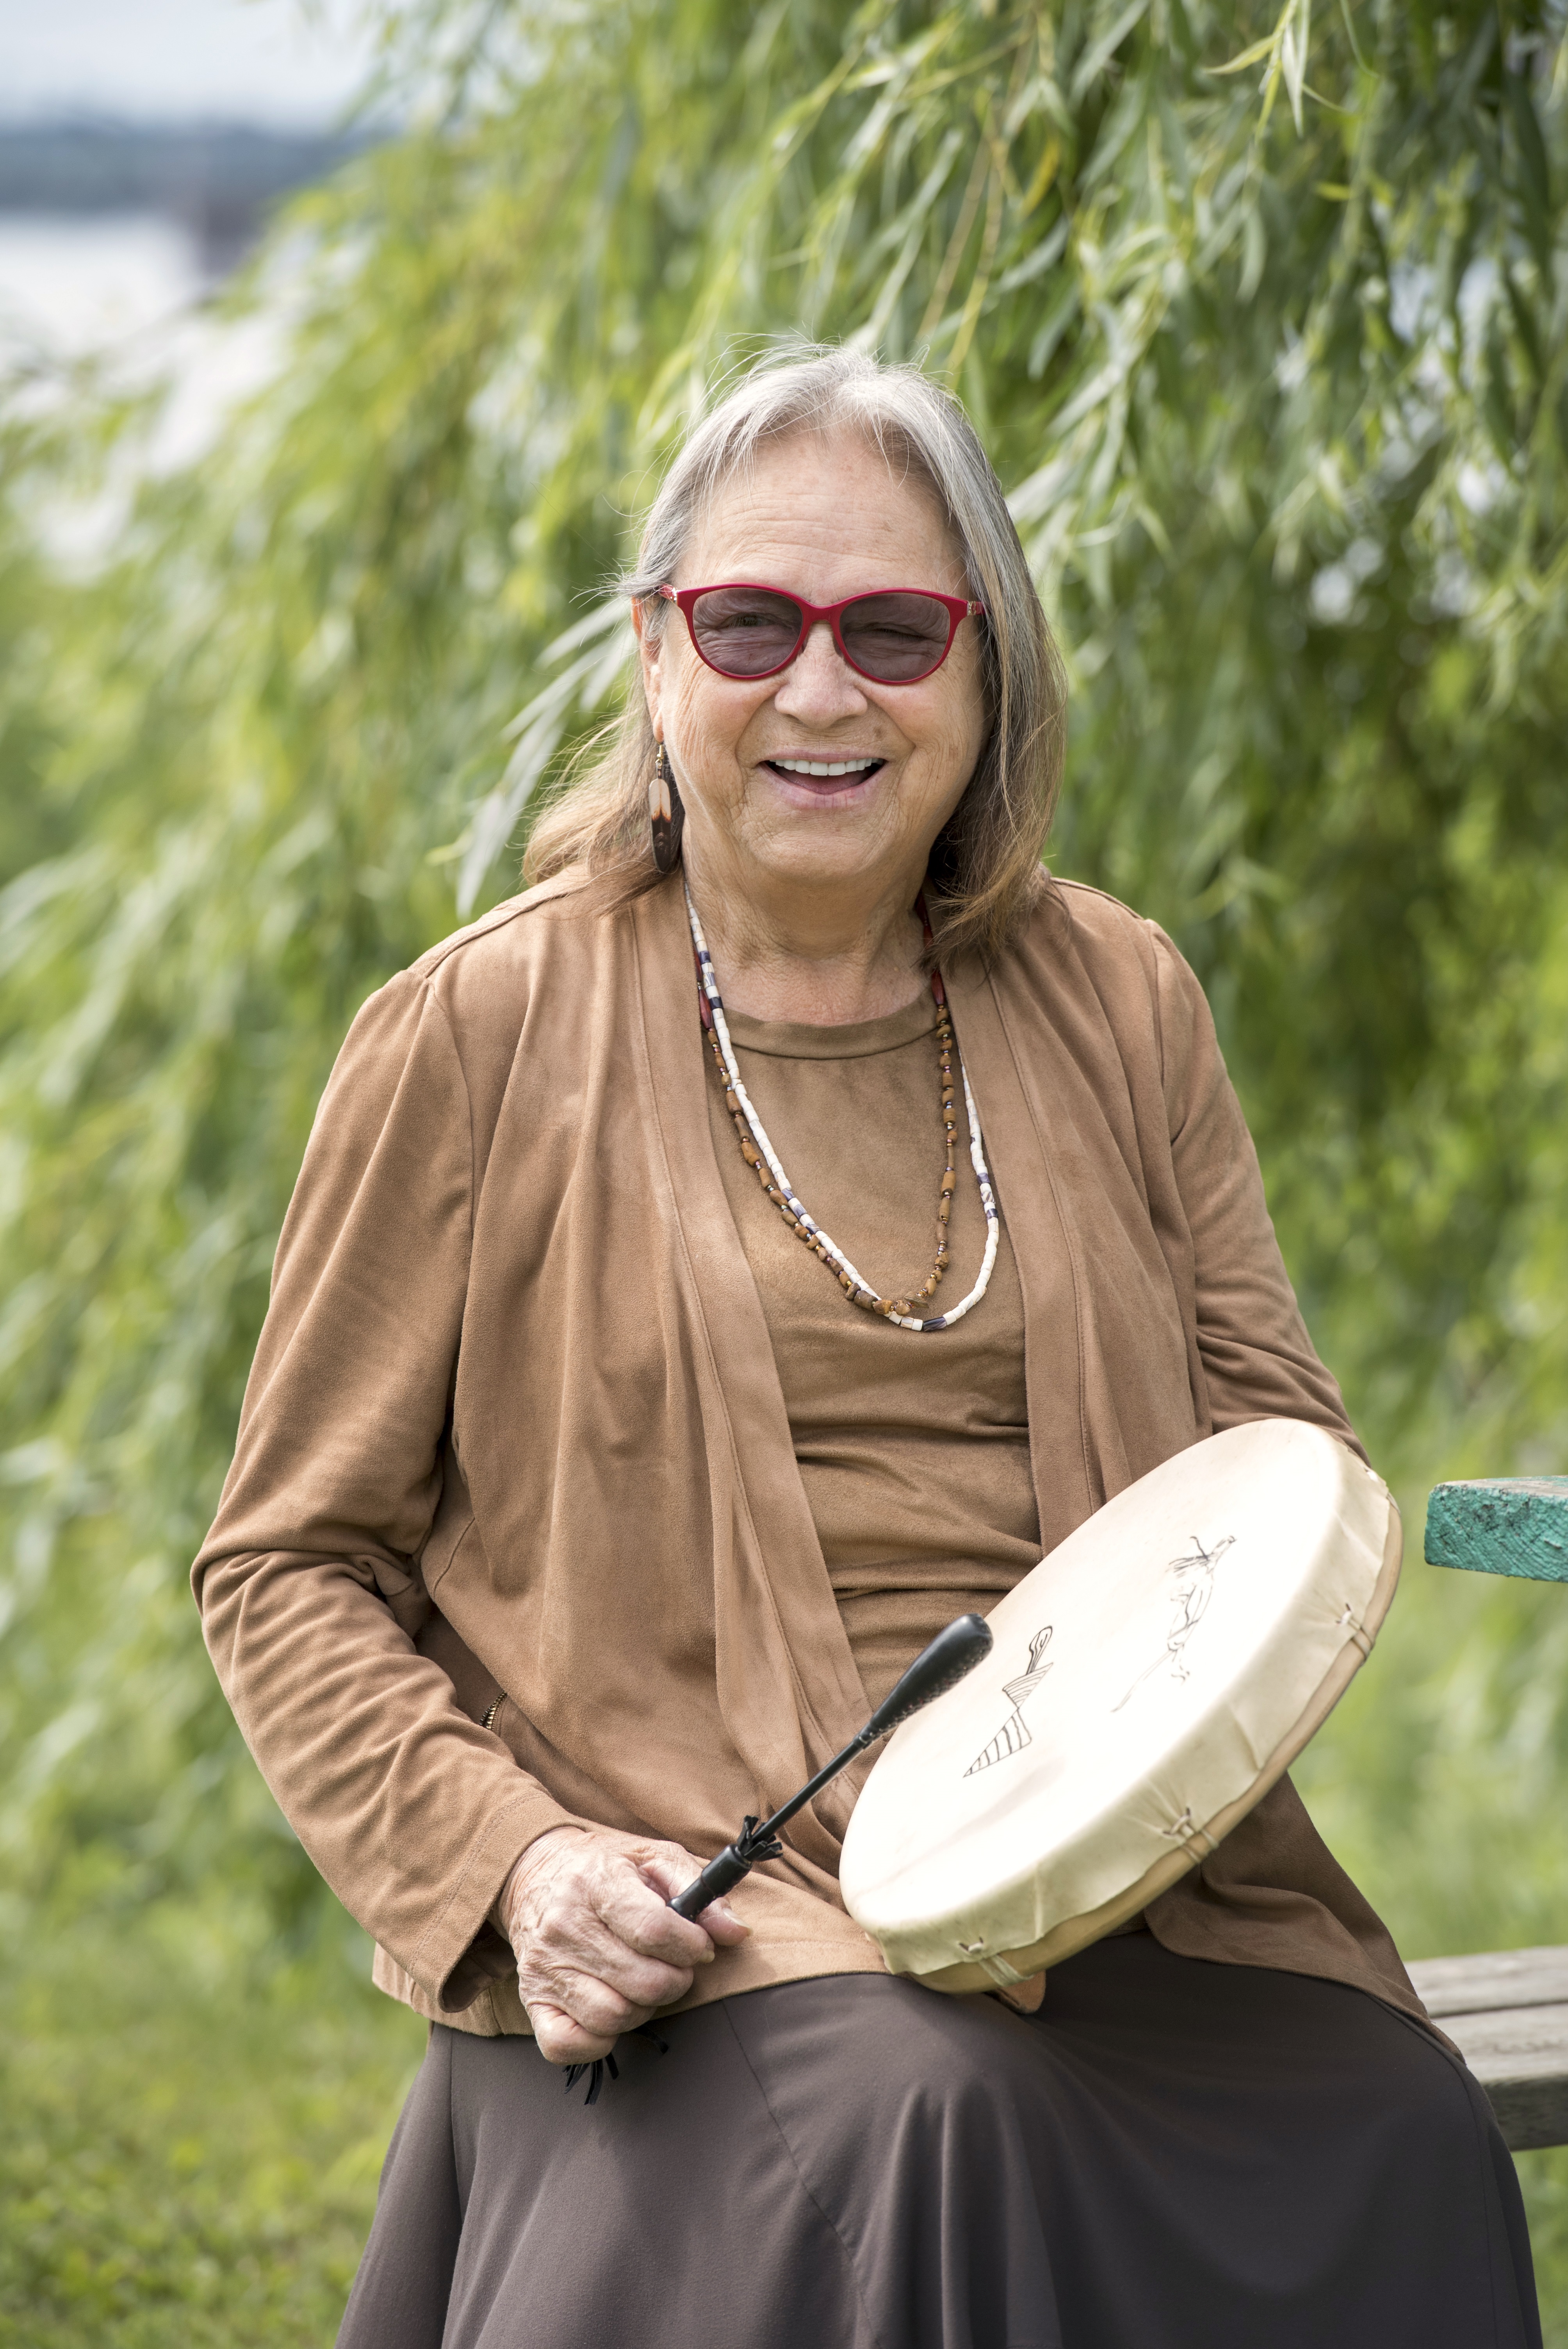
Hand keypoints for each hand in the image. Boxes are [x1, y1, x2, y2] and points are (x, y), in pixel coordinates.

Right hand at [496, 1825, 749, 2064]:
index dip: (690, 1946)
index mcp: (596, 1883)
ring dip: (642, 2009)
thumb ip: (700, 1891)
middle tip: (675, 1968)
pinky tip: (612, 2008)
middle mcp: (564, 1926)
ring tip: (643, 1984)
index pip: (653, 1930)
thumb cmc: (606, 1867)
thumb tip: (736, 1933)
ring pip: (612, 2016)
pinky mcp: (531, 2001)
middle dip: (675, 1981)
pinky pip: (567, 2045)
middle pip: (641, 1981)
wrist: (535, 1873)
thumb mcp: (655, 1858)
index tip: (698, 1947)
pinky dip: (598, 2040)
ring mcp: (544, 1967)